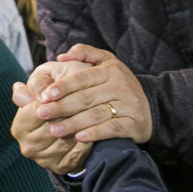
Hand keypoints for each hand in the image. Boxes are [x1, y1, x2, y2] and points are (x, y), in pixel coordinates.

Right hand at [11, 70, 95, 174]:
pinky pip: (77, 153)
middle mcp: (28, 146)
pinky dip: (87, 141)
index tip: (72, 91)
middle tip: (90, 103)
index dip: (56, 101)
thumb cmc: (53, 98)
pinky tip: (95, 130)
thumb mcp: (44, 85)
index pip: (38, 112)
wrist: (62, 124)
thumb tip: (20, 88)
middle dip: (71, 115)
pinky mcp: (60, 167)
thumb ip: (36, 86)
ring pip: (67, 141)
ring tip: (95, 115)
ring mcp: (44, 160)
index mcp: (19, 127)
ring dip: (82, 129)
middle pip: (53, 128)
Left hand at [12, 46, 150, 170]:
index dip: (63, 86)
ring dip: (74, 123)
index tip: (45, 95)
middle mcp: (120, 86)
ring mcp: (129, 105)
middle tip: (42, 114)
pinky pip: (113, 129)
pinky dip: (96, 134)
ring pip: (97, 114)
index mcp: (110, 70)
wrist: (150, 106)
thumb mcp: (106, 62)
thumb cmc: (118, 84)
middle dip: (62, 106)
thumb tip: (61, 57)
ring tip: (54, 130)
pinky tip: (79, 138)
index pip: (83, 77)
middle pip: (86, 98)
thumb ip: (84, 53)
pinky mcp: (135, 123)